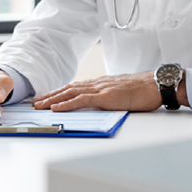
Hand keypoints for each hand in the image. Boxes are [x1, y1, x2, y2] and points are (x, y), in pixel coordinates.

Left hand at [32, 72, 186, 111]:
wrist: (156, 84)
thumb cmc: (143, 89)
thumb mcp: (121, 92)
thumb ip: (109, 95)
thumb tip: (100, 102)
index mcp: (100, 83)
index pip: (74, 87)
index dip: (58, 92)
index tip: (46, 98)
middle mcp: (97, 84)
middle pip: (68, 89)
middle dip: (50, 96)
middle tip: (34, 103)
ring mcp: (100, 89)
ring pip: (70, 93)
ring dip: (52, 100)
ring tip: (39, 106)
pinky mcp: (106, 97)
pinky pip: (82, 100)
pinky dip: (67, 103)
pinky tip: (56, 108)